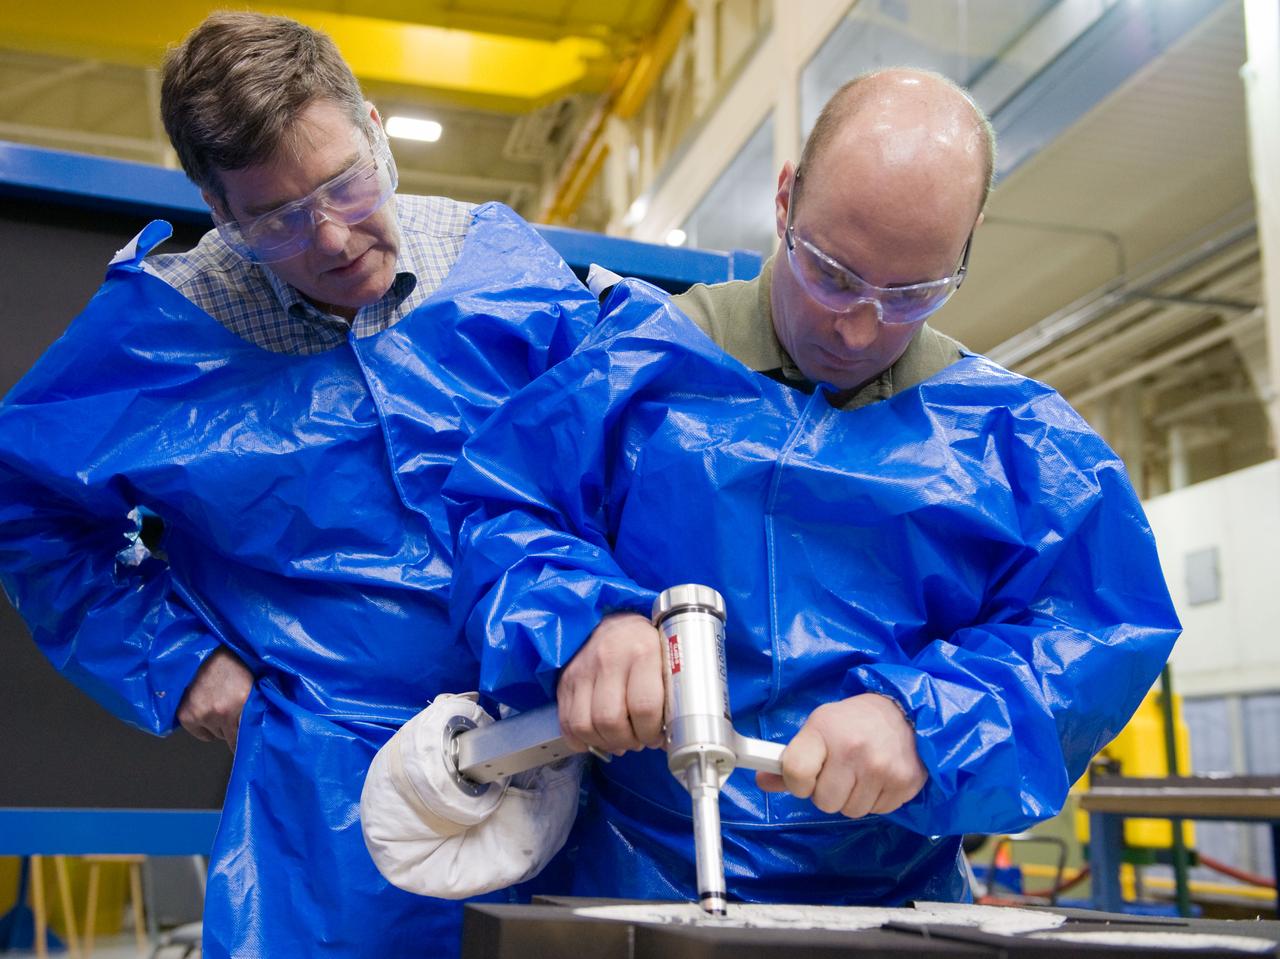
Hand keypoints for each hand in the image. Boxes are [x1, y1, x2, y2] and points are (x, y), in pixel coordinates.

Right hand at [177, 647, 253, 752]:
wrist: (207, 650)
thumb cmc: (234, 663)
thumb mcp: (254, 682)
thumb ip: (257, 706)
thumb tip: (264, 729)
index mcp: (242, 701)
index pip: (249, 735)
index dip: (250, 738)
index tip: (252, 743)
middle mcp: (222, 711)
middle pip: (232, 738)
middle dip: (235, 729)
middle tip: (234, 714)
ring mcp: (202, 714)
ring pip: (217, 735)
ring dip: (220, 726)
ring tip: (221, 706)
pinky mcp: (186, 715)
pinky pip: (201, 734)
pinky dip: (205, 727)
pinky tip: (208, 712)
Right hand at [556, 613, 665, 754]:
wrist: (612, 621)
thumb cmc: (645, 645)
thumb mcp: (667, 656)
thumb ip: (673, 690)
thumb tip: (674, 734)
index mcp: (642, 651)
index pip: (644, 706)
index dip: (652, 732)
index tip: (657, 737)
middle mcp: (608, 658)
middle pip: (611, 720)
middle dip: (628, 741)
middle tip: (639, 740)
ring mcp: (582, 670)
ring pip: (585, 726)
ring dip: (605, 742)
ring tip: (620, 739)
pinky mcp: (565, 681)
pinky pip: (566, 723)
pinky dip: (581, 740)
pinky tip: (598, 737)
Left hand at [757, 694, 925, 818]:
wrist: (903, 711)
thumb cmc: (852, 722)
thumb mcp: (817, 728)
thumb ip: (790, 759)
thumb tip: (762, 781)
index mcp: (824, 730)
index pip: (796, 773)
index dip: (796, 782)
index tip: (805, 777)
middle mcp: (853, 750)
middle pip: (824, 802)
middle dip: (827, 793)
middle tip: (837, 774)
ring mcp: (881, 768)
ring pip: (851, 811)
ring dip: (851, 798)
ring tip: (859, 774)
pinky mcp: (904, 783)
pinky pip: (877, 811)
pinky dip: (874, 800)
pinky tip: (877, 778)